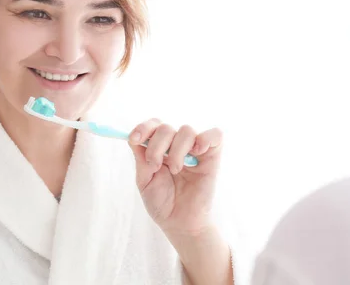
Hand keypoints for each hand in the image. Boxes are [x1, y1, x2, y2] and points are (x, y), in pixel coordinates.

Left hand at [128, 119, 222, 236]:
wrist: (179, 223)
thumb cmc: (162, 203)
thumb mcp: (144, 180)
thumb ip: (141, 158)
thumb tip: (133, 138)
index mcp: (160, 148)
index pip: (154, 125)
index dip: (143, 128)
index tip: (134, 139)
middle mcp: (177, 145)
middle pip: (166, 128)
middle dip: (156, 145)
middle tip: (155, 165)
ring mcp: (195, 150)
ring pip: (186, 130)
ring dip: (176, 150)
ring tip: (175, 170)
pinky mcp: (213, 156)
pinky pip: (215, 135)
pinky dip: (204, 139)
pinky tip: (196, 153)